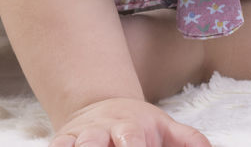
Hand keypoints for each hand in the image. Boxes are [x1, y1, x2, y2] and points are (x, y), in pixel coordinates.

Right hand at [50, 97, 210, 146]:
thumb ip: (190, 141)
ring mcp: (79, 137)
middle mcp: (101, 131)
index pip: (131, 142)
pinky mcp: (61, 142)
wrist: (101, 106)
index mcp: (130, 128)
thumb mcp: (167, 128)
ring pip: (71, 146)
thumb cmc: (140, 127)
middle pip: (93, 144)